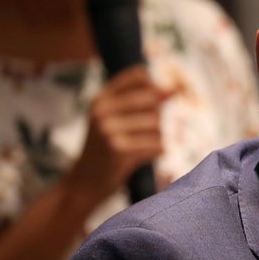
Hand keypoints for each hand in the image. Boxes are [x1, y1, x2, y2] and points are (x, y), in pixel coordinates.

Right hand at [62, 66, 168, 210]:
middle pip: (152, 100)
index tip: (151, 105)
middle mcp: (101, 110)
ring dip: (157, 138)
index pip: (138, 75)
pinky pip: (157, 145)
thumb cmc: (108, 149)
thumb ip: (145, 103)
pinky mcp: (117, 149)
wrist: (83, 184)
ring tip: (140, 147)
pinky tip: (142, 157)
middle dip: (157, 117)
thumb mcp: (118, 121)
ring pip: (157, 124)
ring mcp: (108, 129)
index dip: (154, 87)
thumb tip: (175, 89)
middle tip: (144, 133)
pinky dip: (157, 152)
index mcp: (101, 98)